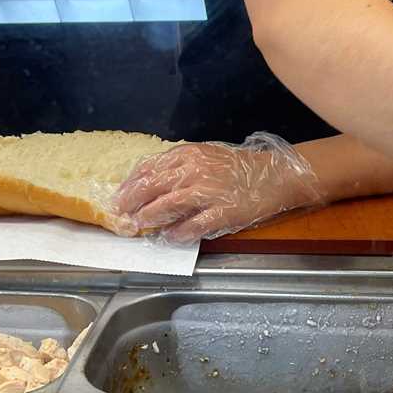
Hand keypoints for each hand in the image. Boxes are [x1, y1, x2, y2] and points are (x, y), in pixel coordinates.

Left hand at [114, 132, 325, 244]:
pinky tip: (169, 238)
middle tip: (120, 214)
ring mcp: (209, 191)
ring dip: (150, 217)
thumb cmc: (237, 168)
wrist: (273, 175)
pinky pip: (195, 224)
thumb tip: (148, 184)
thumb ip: (178, 167)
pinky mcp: (223, 211)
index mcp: (188, 155)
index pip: (150, 168)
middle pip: (153, 186)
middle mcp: (195, 170)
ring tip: (138, 226)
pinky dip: (179, 232)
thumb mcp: (205, 157)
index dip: (131, 183)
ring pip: (169, 205)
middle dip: (132, 202)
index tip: (119, 195)